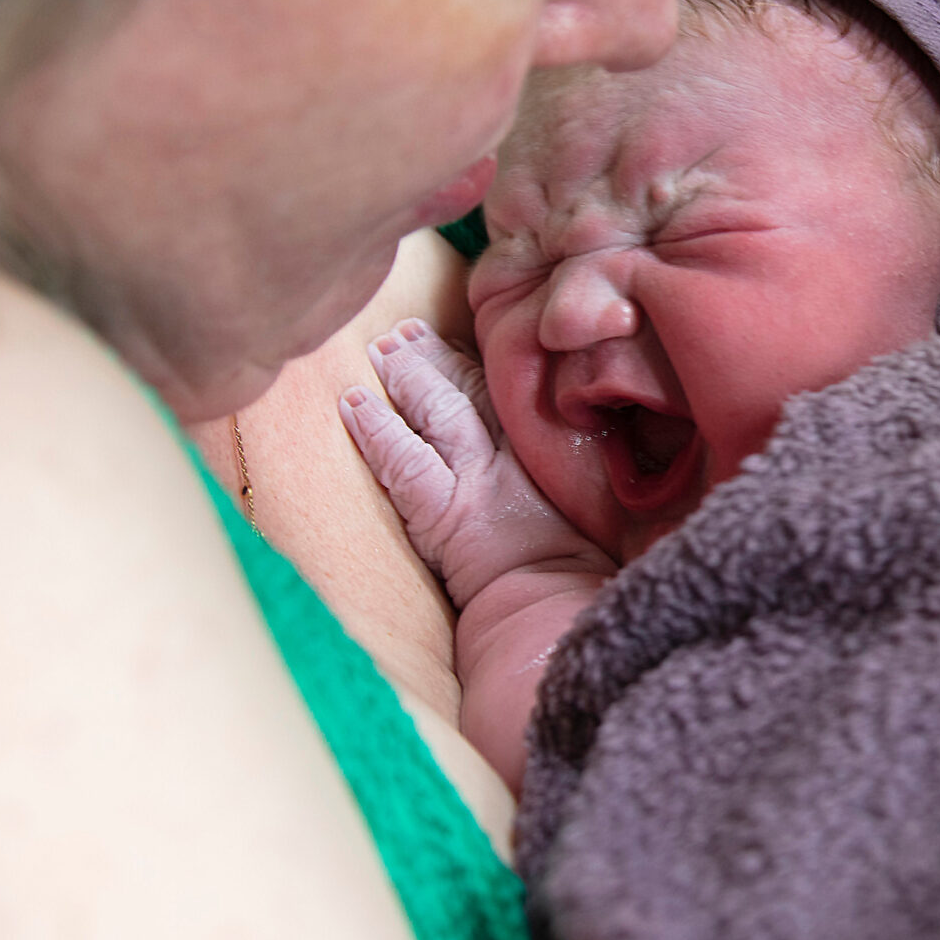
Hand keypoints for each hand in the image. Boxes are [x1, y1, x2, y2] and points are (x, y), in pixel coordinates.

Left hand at [339, 319, 609, 606]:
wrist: (557, 609)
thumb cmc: (577, 581)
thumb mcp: (587, 518)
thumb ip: (566, 488)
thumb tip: (554, 475)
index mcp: (549, 458)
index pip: (508, 398)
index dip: (478, 367)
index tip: (456, 342)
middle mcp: (512, 460)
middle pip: (471, 391)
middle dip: (436, 358)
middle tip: (406, 330)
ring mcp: (477, 480)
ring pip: (436, 410)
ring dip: (406, 376)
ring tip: (380, 350)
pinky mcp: (444, 510)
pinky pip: (402, 458)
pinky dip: (376, 427)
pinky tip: (353, 403)